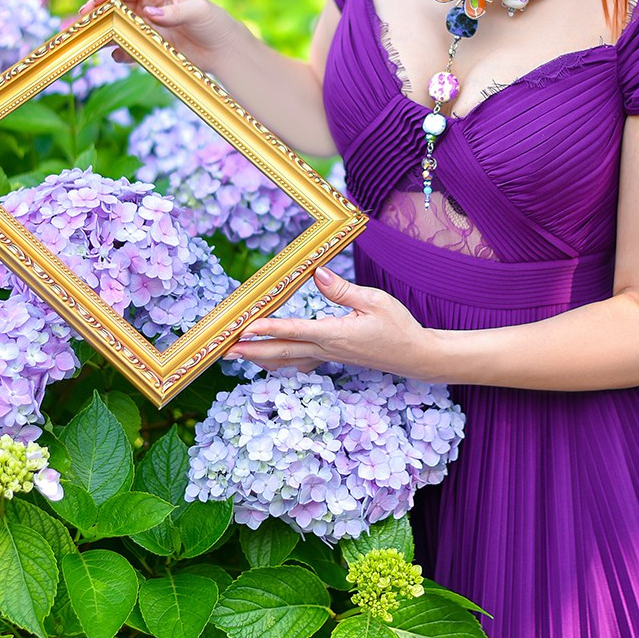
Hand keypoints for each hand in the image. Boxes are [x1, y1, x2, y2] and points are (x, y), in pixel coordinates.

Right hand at [74, 0, 240, 67]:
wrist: (223, 50)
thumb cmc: (214, 22)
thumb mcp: (197, 12)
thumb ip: (173, 13)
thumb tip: (149, 13)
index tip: (95, 1)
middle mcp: (147, 7)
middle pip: (116, 7)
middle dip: (98, 13)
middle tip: (82, 20)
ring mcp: (146, 28)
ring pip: (118, 28)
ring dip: (104, 34)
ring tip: (92, 40)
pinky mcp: (149, 46)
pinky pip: (129, 48)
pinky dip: (120, 52)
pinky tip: (117, 56)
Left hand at [224, 267, 433, 379]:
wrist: (415, 356)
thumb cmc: (398, 325)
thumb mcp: (375, 300)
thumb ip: (343, 290)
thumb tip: (317, 273)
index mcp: (336, 334)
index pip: (295, 331)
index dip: (269, 328)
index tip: (245, 328)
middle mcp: (328, 348)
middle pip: (282, 351)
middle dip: (251, 350)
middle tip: (223, 350)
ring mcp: (330, 356)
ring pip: (287, 360)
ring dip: (260, 357)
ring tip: (237, 354)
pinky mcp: (334, 358)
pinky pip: (300, 363)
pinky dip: (280, 363)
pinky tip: (269, 361)